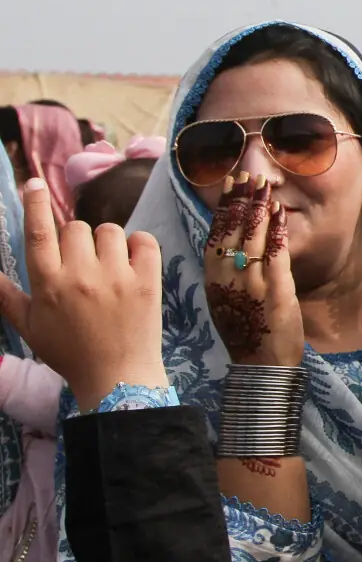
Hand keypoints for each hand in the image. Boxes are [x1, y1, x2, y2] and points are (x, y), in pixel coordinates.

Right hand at [0, 178, 165, 410]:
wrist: (117, 377)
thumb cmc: (69, 352)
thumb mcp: (30, 327)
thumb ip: (7, 297)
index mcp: (48, 284)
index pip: (39, 233)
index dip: (36, 205)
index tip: (34, 184)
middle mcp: (81, 275)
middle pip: (76, 228)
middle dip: (77, 241)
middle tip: (83, 267)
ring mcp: (116, 276)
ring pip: (109, 231)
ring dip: (107, 243)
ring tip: (107, 268)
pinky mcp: (147, 280)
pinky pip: (143, 240)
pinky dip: (138, 245)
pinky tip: (132, 262)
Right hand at [203, 173, 302, 365]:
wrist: (260, 364)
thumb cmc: (245, 332)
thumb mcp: (225, 299)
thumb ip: (225, 272)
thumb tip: (228, 244)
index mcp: (213, 279)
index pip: (215, 233)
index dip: (223, 206)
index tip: (228, 182)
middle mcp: (227, 277)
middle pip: (232, 229)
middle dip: (240, 198)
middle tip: (248, 173)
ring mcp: (250, 283)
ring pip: (252, 237)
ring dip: (258, 207)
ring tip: (263, 183)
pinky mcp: (275, 290)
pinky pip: (275, 253)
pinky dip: (276, 230)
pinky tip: (278, 211)